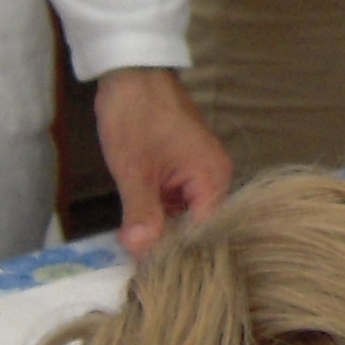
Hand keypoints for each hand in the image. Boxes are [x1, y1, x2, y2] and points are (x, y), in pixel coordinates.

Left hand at [94, 67, 231, 255]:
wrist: (130, 70)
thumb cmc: (136, 115)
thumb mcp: (134, 170)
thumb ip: (141, 214)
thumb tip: (142, 254)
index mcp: (213, 178)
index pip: (204, 232)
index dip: (177, 253)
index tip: (151, 274)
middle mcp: (215, 176)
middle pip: (195, 225)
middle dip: (166, 242)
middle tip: (137, 267)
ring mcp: (199, 169)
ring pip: (182, 212)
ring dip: (159, 226)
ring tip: (134, 250)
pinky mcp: (183, 164)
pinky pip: (175, 197)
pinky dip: (157, 209)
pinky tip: (137, 224)